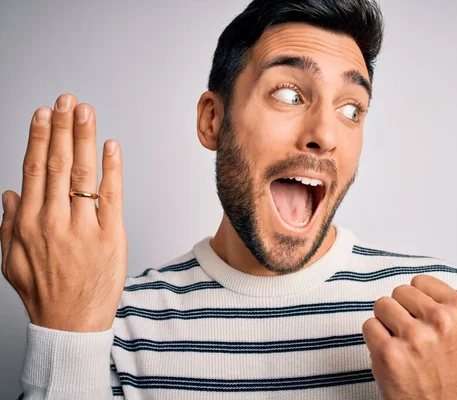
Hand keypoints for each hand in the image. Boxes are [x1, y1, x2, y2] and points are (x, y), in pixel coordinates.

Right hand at [1, 93, 126, 331]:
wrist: (72, 324)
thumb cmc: (44, 293)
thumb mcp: (12, 261)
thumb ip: (8, 225)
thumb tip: (9, 192)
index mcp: (28, 224)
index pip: (33, 170)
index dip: (39, 137)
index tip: (44, 113)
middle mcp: (54, 221)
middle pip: (56, 164)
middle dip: (62, 128)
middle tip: (67, 100)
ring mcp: (84, 228)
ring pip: (82, 174)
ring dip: (84, 139)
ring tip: (85, 112)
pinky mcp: (111, 236)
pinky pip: (112, 196)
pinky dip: (111, 169)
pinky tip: (111, 146)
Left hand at [362, 274, 456, 399]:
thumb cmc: (451, 370)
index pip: (418, 282)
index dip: (419, 304)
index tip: (430, 324)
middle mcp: (440, 321)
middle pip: (398, 292)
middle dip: (402, 313)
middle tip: (416, 339)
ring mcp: (414, 337)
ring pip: (381, 306)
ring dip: (387, 326)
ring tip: (404, 346)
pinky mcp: (389, 352)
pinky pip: (369, 325)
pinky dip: (374, 340)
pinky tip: (392, 356)